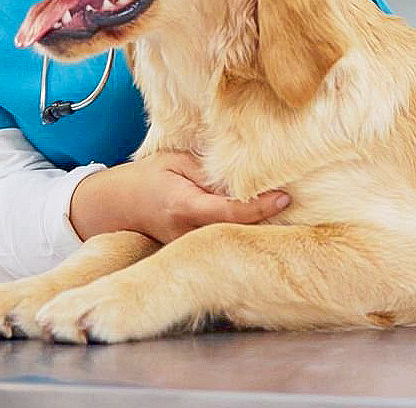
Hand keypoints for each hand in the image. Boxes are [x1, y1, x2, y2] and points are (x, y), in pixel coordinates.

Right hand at [69, 150, 290, 242]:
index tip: (285, 197)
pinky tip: (263, 222)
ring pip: (231, 239)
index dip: (260, 206)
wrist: (115, 206)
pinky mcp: (189, 253)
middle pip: (237, 230)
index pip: (230, 211)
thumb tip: (242, 172)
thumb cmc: (146, 178)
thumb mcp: (175, 162)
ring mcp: (187, 247)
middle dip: (266, 219)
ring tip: (287, 213)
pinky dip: (241, 232)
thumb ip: (206, 170)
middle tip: (300, 206)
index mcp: (183, 205)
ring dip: (257, 228)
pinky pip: (221, 242)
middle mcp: (187, 233)